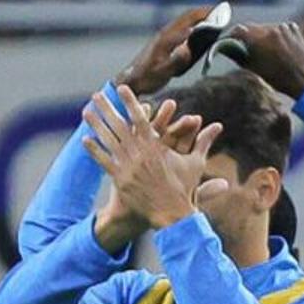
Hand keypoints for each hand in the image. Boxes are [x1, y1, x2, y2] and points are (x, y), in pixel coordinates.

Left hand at [86, 86, 220, 230]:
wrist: (173, 215)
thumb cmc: (185, 189)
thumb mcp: (196, 163)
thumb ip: (204, 141)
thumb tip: (218, 125)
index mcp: (157, 147)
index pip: (141, 118)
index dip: (131, 101)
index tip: (121, 88)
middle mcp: (140, 154)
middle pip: (119, 125)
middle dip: (107, 108)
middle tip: (97, 95)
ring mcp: (128, 167)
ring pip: (109, 141)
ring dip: (97, 125)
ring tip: (87, 112)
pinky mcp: (121, 180)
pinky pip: (104, 162)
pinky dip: (95, 150)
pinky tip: (85, 139)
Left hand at [119, 2, 215, 95]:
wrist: (132, 80)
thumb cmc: (147, 77)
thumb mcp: (163, 72)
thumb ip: (175, 61)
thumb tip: (188, 48)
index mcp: (167, 37)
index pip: (189, 19)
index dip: (205, 14)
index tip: (220, 12)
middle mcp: (165, 33)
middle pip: (187, 16)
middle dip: (204, 12)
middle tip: (222, 11)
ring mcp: (164, 36)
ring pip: (184, 21)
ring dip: (198, 17)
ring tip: (214, 18)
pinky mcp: (163, 42)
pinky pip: (181, 28)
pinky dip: (193, 25)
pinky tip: (199, 32)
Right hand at [232, 19, 303, 99]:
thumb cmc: (278, 78)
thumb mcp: (254, 69)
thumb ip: (238, 56)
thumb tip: (224, 48)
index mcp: (259, 39)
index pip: (239, 30)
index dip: (233, 36)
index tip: (231, 41)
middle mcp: (270, 29)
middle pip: (252, 27)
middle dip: (248, 36)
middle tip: (247, 47)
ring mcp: (283, 27)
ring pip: (266, 27)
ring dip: (263, 35)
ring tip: (267, 51)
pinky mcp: (293, 28)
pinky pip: (280, 28)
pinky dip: (277, 35)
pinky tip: (280, 48)